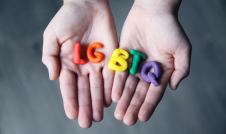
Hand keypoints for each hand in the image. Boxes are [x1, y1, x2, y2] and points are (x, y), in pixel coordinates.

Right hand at [42, 0, 116, 127]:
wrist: (88, 5)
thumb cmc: (67, 18)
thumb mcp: (52, 36)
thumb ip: (50, 56)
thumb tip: (53, 77)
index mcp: (68, 63)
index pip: (69, 86)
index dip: (70, 100)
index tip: (72, 114)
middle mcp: (83, 67)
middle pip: (84, 90)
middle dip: (86, 106)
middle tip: (87, 122)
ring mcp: (98, 63)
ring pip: (98, 86)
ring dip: (99, 101)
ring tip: (99, 116)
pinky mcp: (111, 57)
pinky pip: (111, 75)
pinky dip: (111, 87)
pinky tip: (111, 100)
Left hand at [112, 0, 190, 125]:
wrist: (153, 11)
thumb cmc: (169, 28)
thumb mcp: (182, 50)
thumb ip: (181, 70)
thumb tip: (172, 88)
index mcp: (161, 70)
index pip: (154, 92)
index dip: (148, 105)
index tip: (142, 117)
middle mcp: (146, 70)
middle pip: (139, 92)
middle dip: (133, 106)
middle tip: (127, 120)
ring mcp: (134, 64)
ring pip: (127, 85)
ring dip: (123, 99)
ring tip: (119, 113)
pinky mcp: (123, 56)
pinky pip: (119, 72)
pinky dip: (116, 84)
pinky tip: (113, 95)